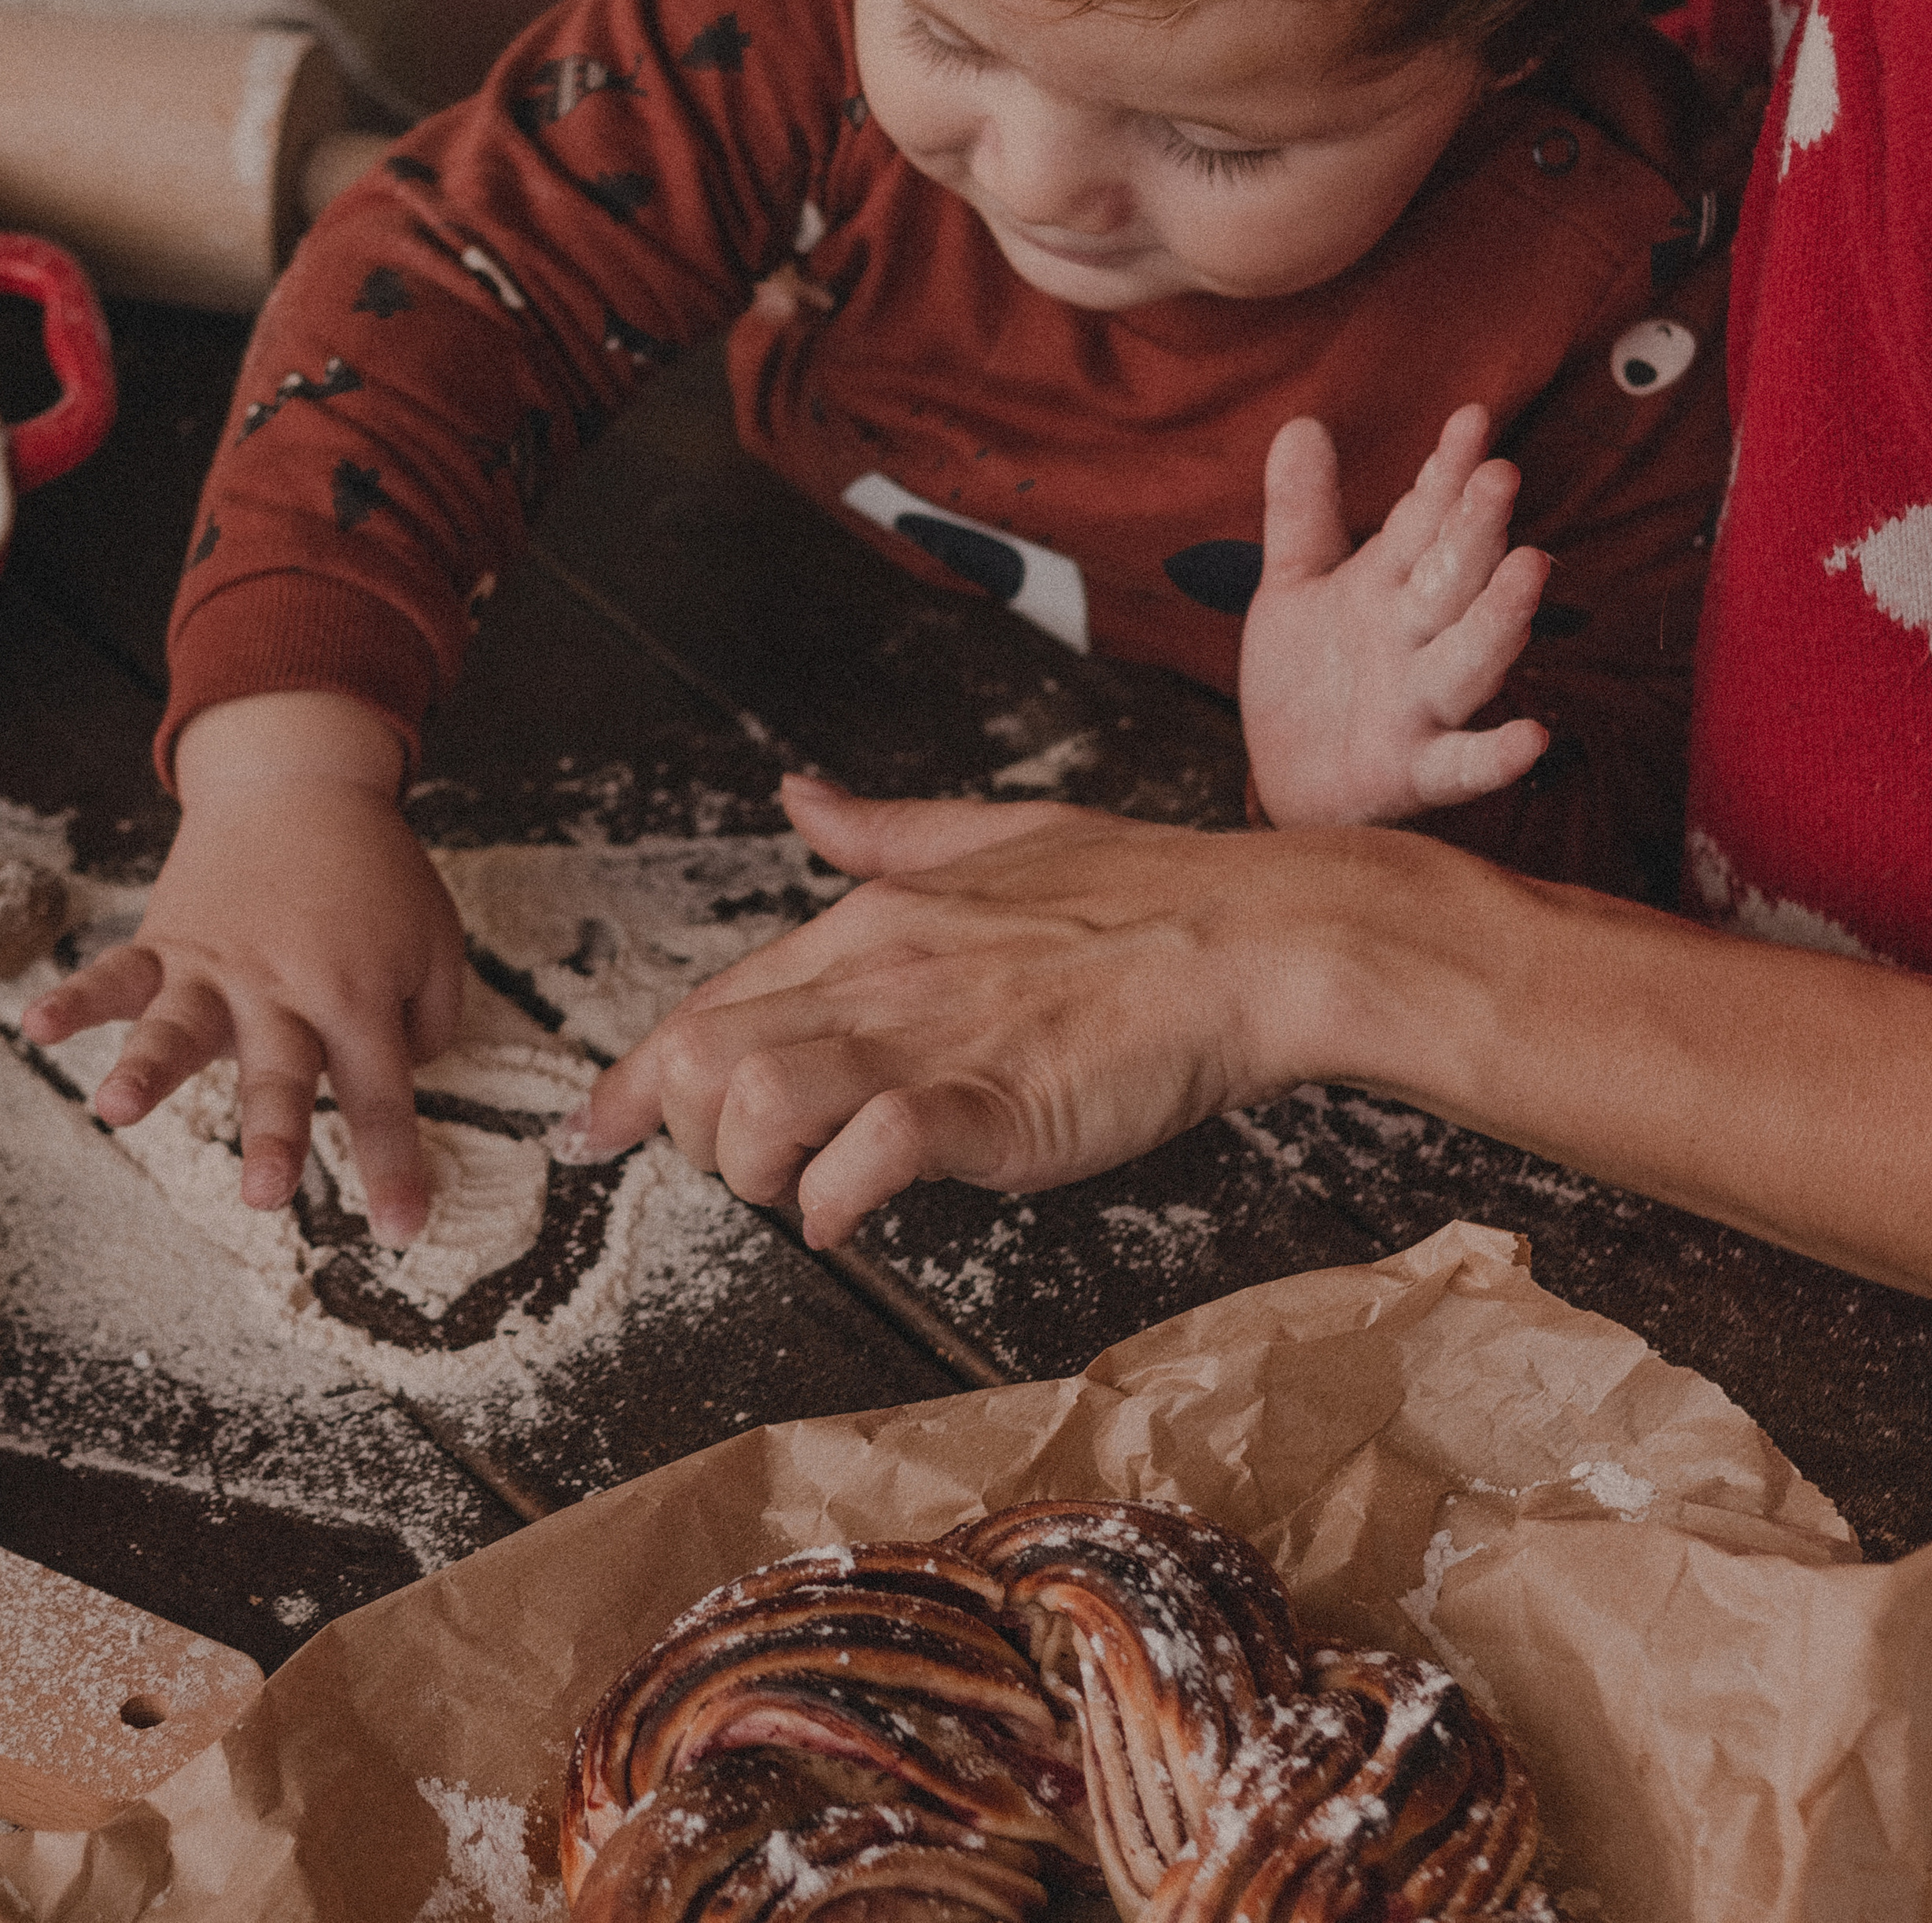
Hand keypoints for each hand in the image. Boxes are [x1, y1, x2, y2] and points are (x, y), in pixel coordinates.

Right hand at [18, 693, 463, 1241]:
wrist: (305, 786)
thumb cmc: (379, 878)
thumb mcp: (436, 941)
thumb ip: (430, 1021)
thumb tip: (397, 1080)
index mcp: (359, 995)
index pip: (381, 1094)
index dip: (393, 1164)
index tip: (400, 1229)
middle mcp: (285, 989)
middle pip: (280, 1073)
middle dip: (273, 1134)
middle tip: (267, 1193)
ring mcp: (218, 968)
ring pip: (181, 1027)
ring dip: (149, 1069)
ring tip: (117, 1109)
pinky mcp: (168, 943)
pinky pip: (115, 973)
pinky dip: (74, 998)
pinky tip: (36, 1024)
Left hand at [559, 774, 1374, 1246]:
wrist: (1257, 938)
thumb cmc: (1147, 895)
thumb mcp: (996, 833)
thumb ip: (885, 828)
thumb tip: (801, 796)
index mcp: (874, 917)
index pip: (709, 1003)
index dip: (636, 1081)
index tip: (595, 1133)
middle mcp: (881, 971)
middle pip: (701, 1058)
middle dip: (692, 1136)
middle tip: (748, 1171)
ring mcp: (934, 1037)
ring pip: (756, 1105)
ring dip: (757, 1176)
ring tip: (806, 1192)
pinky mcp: (993, 1106)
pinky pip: (866, 1161)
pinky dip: (837, 1206)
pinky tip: (859, 1214)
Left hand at [1241, 407, 1549, 829]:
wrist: (1289, 780)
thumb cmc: (1307, 677)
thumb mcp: (1294, 584)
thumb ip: (1301, 511)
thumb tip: (1302, 421)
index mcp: (1390, 586)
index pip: (1422, 520)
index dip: (1444, 472)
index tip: (1470, 418)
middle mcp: (1416, 639)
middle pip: (1452, 578)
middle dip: (1473, 529)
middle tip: (1497, 474)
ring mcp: (1421, 704)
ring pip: (1468, 658)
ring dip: (1498, 618)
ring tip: (1529, 567)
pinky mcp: (1413, 770)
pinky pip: (1462, 765)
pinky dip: (1495, 754)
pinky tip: (1533, 737)